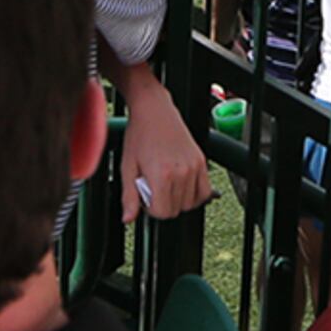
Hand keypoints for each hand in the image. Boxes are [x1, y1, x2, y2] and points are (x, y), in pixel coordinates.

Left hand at [118, 71, 209, 219]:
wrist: (154, 111)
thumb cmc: (139, 135)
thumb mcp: (127, 167)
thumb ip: (129, 196)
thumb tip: (128, 218)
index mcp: (162, 175)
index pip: (162, 213)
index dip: (151, 209)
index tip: (146, 198)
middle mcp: (181, 172)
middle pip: (176, 210)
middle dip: (163, 204)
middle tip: (153, 188)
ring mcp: (194, 167)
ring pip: (190, 203)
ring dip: (177, 200)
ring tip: (165, 184)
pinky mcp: (202, 162)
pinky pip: (204, 191)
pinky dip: (194, 194)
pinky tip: (180, 185)